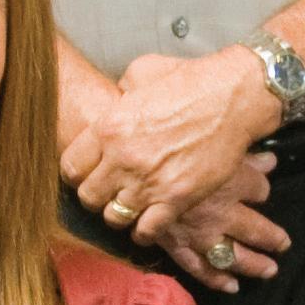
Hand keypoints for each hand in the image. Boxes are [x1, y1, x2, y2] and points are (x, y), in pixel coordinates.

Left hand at [71, 49, 280, 239]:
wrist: (233, 97)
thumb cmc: (192, 80)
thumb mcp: (141, 73)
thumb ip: (120, 92)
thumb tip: (117, 98)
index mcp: (109, 127)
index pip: (70, 167)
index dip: (78, 172)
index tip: (87, 173)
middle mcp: (124, 159)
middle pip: (88, 197)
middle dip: (95, 196)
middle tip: (107, 191)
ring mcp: (151, 182)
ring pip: (114, 217)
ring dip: (119, 214)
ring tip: (128, 206)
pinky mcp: (178, 198)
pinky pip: (148, 230)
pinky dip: (144, 231)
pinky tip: (147, 223)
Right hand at [132, 146, 289, 295]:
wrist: (124, 161)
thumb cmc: (168, 144)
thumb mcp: (209, 143)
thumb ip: (242, 156)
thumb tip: (270, 162)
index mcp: (230, 182)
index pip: (259, 190)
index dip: (262, 190)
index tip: (261, 191)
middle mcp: (219, 212)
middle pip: (255, 230)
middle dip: (271, 239)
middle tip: (283, 245)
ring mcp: (197, 232)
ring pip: (232, 256)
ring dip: (253, 265)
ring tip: (268, 270)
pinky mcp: (174, 244)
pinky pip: (199, 268)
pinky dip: (216, 279)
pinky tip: (231, 286)